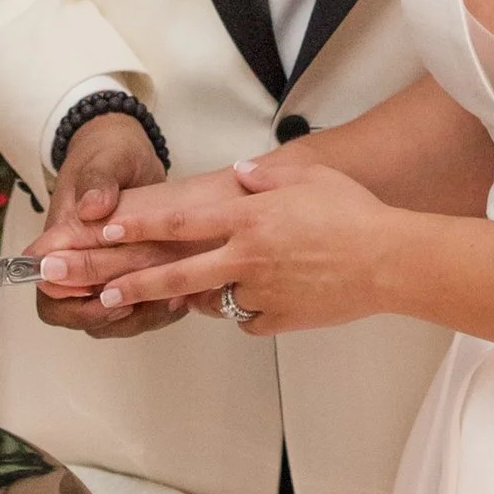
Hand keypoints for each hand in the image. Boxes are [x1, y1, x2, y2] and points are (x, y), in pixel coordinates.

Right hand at [29, 113, 181, 337]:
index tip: (105, 293)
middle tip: (147, 300)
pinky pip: (139, 309)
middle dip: (113, 317)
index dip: (74, 305)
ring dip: (141, 317)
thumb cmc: (109, 154)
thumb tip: (92, 208)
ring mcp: (105, 273)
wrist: (131, 154)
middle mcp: (77, 265)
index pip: (49, 294)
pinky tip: (183, 295)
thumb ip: (97, 181)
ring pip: (113, 319)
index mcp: (60, 243)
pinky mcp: (130, 275)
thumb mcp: (105, 159)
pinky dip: (159, 309)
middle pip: (80, 316)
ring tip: (172, 298)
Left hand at [81, 153, 396, 334]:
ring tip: (180, 297)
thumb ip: (266, 176)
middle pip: (178, 275)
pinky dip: (248, 311)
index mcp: (248, 218)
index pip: (181, 223)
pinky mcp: (279, 319)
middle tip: (106, 292)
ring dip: (200, 296)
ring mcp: (262, 291)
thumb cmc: (353, 214)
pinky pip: (249, 319)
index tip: (110, 231)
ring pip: (214, 300)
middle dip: (137, 284)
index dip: (142, 227)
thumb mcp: (308, 177)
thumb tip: (240, 174)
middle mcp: (247, 256)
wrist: (387, 260)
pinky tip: (262, 298)